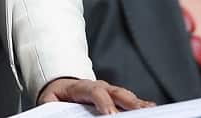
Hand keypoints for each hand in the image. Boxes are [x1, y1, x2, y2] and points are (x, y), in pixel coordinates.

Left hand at [37, 78, 152, 113]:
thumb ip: (51, 106)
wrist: (60, 86)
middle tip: (136, 111)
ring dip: (137, 102)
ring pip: (125, 94)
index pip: (94, 92)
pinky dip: (140, 104)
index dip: (103, 102)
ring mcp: (108, 90)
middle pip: (114, 91)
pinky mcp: (115, 97)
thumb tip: (54, 109)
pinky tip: (151, 108)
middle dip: (126, 101)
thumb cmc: (55, 97)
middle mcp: (98, 86)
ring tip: (150, 110)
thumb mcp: (49, 101)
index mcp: (80, 87)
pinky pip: (129, 100)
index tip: (111, 114)